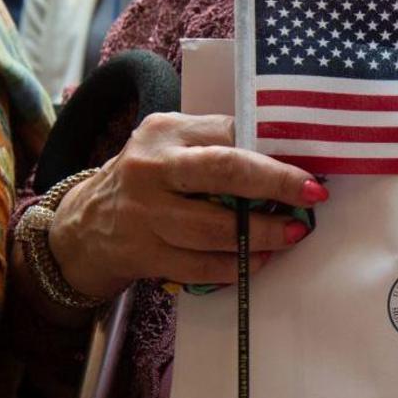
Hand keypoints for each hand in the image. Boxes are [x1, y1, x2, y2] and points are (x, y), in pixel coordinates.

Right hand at [49, 113, 328, 298]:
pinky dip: (235, 265)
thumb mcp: (170, 146)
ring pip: (215, 227)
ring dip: (263, 234)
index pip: (228, 133)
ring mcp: (145, 214)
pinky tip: (258, 260)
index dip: (274, 151)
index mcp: (165, 132)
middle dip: (276, 184)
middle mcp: (151, 168)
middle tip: (312, 196)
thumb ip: (216, 144)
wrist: (84, 226)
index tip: (310, 166)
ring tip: (292, 234)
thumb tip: (287, 155)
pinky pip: (200, 266)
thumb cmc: (148, 181)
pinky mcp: (144, 254)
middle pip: (225, 172)